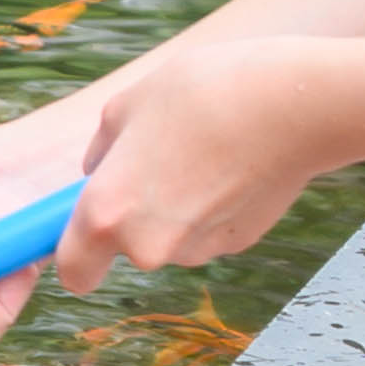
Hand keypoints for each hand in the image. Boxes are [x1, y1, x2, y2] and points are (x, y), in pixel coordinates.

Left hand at [56, 35, 324, 295]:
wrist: (290, 104)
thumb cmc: (200, 93)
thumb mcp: (127, 106)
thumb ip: (100, 150)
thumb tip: (95, 172)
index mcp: (106, 213)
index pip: (74, 272)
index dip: (77, 256)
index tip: (85, 234)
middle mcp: (146, 246)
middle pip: (127, 248)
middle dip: (135, 216)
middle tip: (157, 160)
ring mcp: (196, 250)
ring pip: (170, 239)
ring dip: (175, 209)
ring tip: (199, 153)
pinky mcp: (237, 244)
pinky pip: (208, 232)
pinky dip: (212, 208)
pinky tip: (231, 166)